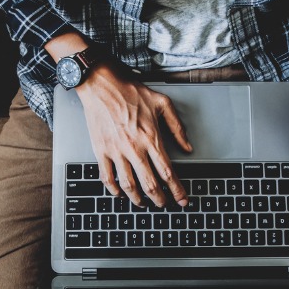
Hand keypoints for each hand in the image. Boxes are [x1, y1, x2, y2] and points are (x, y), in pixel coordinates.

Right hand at [76, 65, 191, 206]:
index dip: (177, 190)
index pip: (168, 173)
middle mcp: (134, 148)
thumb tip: (188, 147)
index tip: (182, 200)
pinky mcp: (101, 150)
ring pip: (129, 185)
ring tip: (144, 203)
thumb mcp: (162, 103)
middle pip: (150, 184)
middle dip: (160, 199)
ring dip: (138, 199)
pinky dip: (115, 190)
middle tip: (164, 204)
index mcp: (151, 138)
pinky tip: (121, 193)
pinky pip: (107, 177)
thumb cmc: (130, 91)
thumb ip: (177, 127)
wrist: (101, 84)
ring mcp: (116, 151)